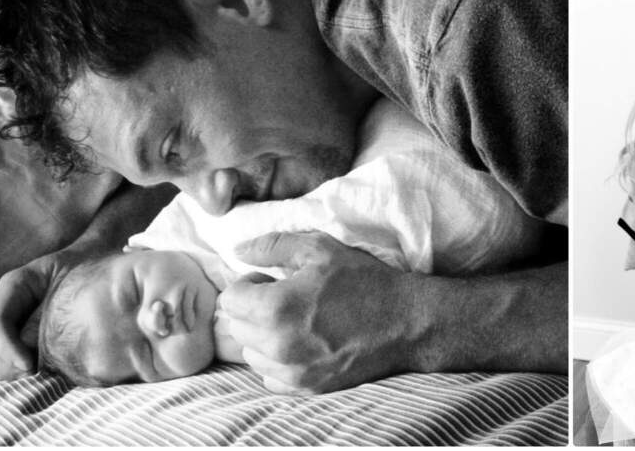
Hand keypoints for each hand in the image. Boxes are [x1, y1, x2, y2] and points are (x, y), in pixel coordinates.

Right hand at [0, 248, 80, 379]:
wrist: (94, 261)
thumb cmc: (86, 270)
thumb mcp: (73, 285)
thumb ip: (51, 314)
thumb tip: (32, 347)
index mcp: (16, 284)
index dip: (7, 347)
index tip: (29, 366)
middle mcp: (5, 301)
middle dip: (2, 363)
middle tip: (31, 373)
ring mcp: (7, 316)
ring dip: (4, 368)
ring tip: (32, 374)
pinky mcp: (16, 330)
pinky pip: (0, 353)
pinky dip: (10, 367)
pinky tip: (31, 371)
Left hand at [218, 231, 413, 393]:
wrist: (405, 322)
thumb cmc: (364, 281)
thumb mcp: (320, 248)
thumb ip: (273, 245)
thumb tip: (239, 248)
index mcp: (275, 307)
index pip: (229, 300)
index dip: (248, 284)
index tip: (271, 280)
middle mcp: (277, 345)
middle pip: (237, 328)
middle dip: (254, 309)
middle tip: (285, 297)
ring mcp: (292, 371)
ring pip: (251, 354)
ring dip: (262, 337)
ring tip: (294, 321)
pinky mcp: (306, 387)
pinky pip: (270, 377)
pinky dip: (278, 361)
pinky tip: (302, 343)